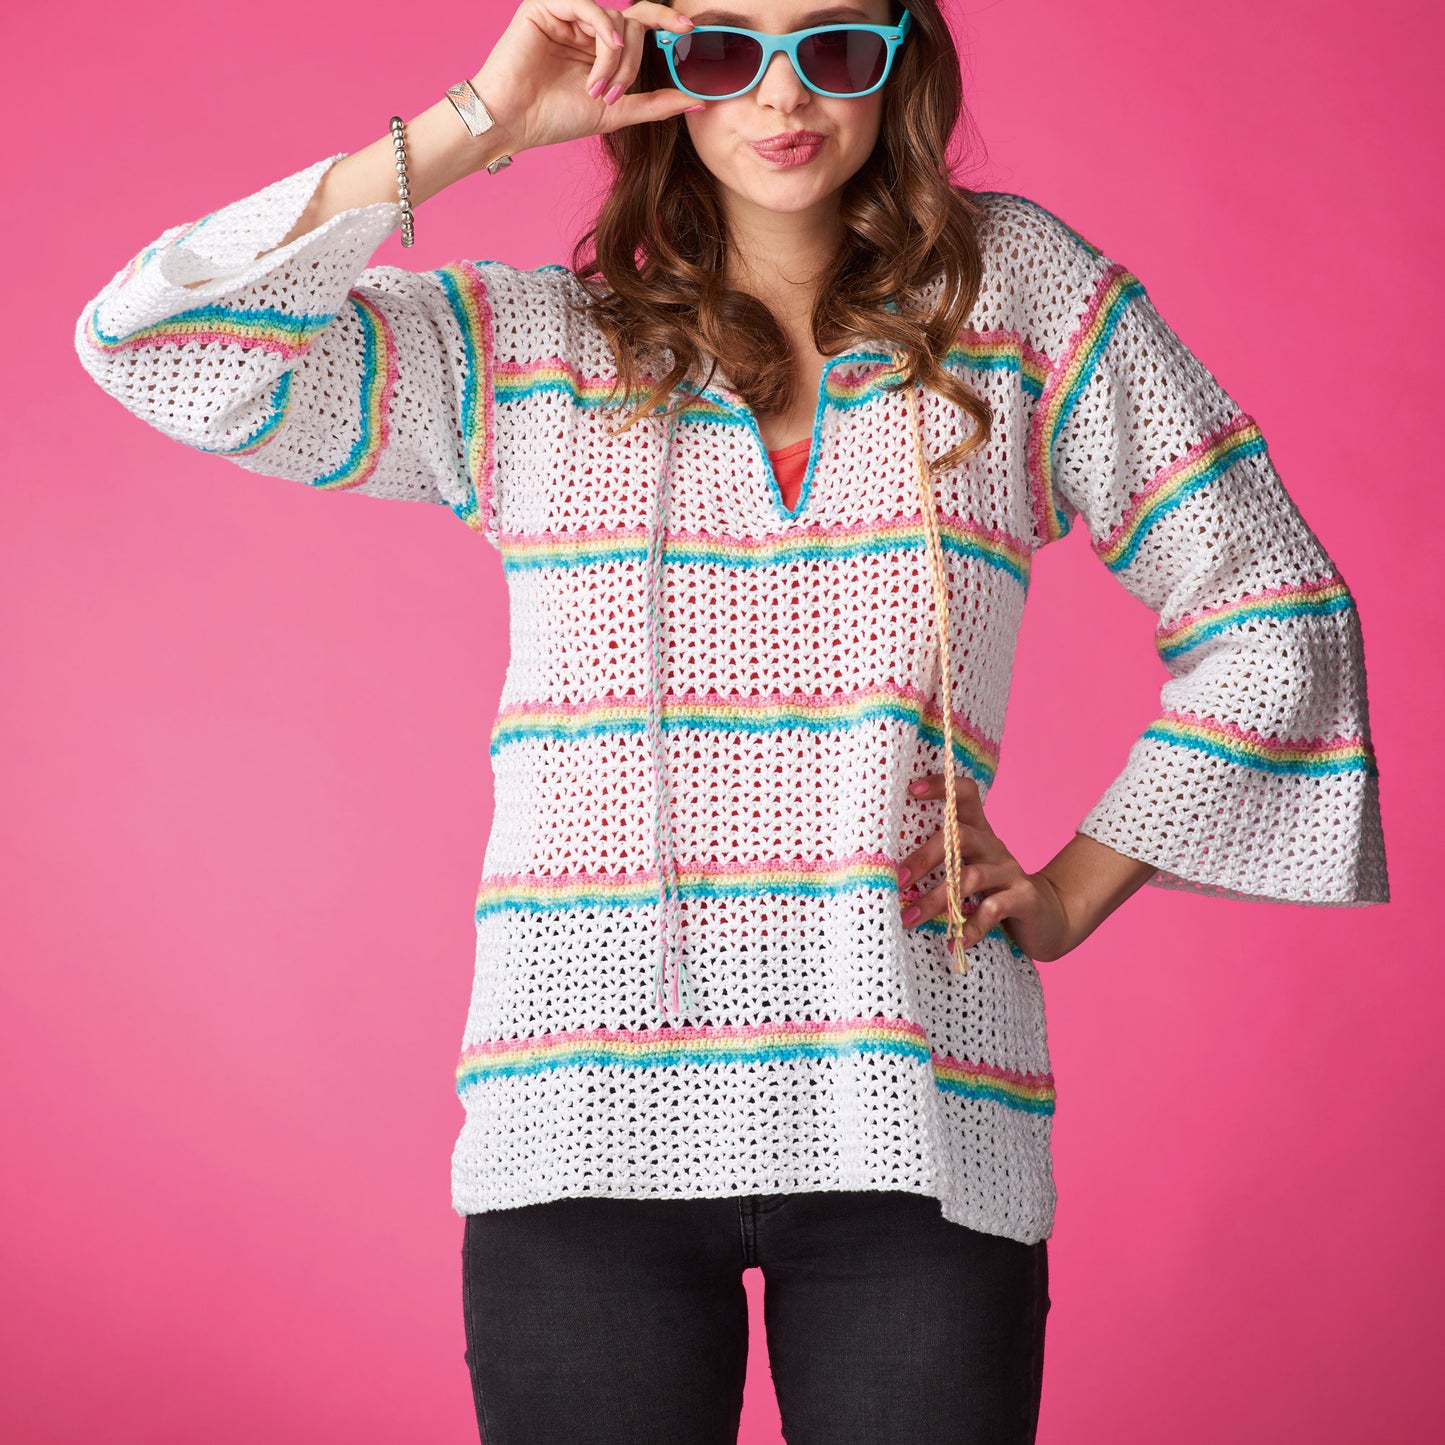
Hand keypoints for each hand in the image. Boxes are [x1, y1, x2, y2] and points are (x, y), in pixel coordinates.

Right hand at [470, 1, 702, 156]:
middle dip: (632, 63)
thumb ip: (655, 104)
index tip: (688, 29)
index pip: (639, 23)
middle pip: (631, 25)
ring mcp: (566, 13)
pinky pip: (588, 5)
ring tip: (595, 89)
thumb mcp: (616, 112)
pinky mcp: (545, 5)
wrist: (513, 122)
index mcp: (600, 47)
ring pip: (613, 20)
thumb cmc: (556, 118)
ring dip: (613, 59)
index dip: (665, 19)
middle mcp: (585, 26)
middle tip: (613, 94)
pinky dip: (601, 32)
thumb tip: (697, 102)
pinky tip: (602, 53)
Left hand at [899, 772, 1077, 962]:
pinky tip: (953, 942)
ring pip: (971, 877)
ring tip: (909, 919)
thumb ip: (937, 865)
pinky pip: (993, 909)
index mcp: (978, 833)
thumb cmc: (992, 894)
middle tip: (898, 879)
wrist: (1046, 919)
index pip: (964, 795)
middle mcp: (993, 846)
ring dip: (937, 899)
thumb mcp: (966, 872)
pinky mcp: (1024, 898)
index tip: (911, 789)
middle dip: (925, 856)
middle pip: (960, 836)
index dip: (941, 786)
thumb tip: (885, 873)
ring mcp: (1010, 871)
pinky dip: (970, 927)